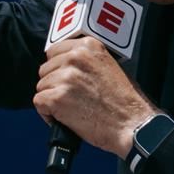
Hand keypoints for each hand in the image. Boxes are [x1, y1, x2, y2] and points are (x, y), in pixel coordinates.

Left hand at [33, 37, 156, 157]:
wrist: (134, 127)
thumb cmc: (124, 102)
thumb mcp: (108, 66)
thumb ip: (86, 60)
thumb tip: (62, 62)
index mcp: (88, 46)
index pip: (53, 51)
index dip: (57, 69)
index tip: (66, 80)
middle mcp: (75, 58)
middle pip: (45, 69)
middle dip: (54, 84)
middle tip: (72, 98)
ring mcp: (65, 77)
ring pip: (42, 86)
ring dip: (52, 99)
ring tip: (72, 109)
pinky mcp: (57, 97)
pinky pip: (39, 103)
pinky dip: (47, 113)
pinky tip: (63, 119)